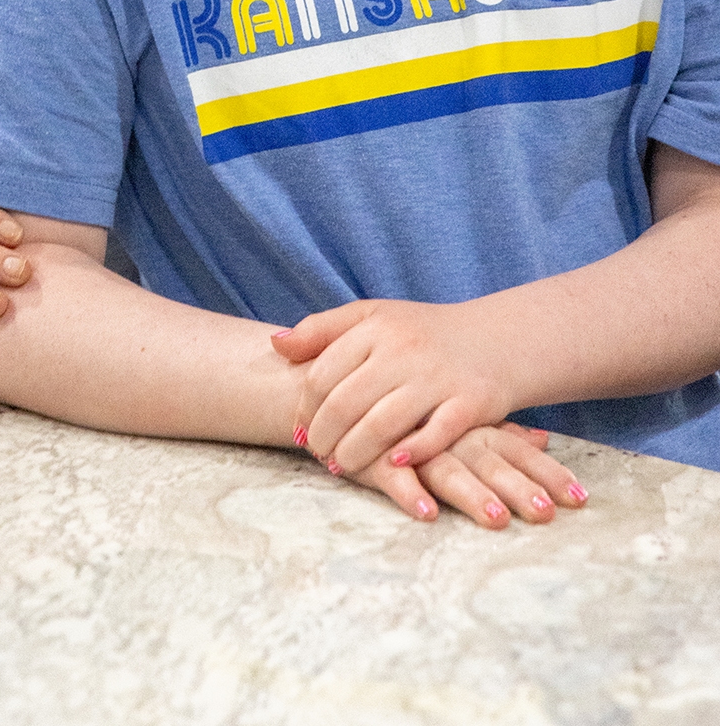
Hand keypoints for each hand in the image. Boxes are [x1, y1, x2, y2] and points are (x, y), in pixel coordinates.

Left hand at [272, 297, 519, 472]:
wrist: (499, 339)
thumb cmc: (423, 332)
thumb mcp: (372, 316)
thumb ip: (322, 329)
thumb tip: (276, 345)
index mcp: (374, 328)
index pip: (323, 375)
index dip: (304, 409)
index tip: (299, 430)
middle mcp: (404, 351)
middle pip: (346, 403)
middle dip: (324, 437)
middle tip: (316, 455)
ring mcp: (438, 378)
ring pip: (383, 423)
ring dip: (355, 453)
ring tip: (341, 467)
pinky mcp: (473, 402)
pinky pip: (436, 434)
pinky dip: (410, 453)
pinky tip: (390, 464)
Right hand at [333, 422, 586, 527]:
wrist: (322, 382)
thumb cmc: (394, 398)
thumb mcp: (446, 408)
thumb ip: (493, 423)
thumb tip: (542, 435)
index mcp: (464, 421)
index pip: (513, 447)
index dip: (545, 471)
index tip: (581, 497)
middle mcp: (442, 433)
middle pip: (487, 462)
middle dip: (518, 489)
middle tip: (546, 514)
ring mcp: (406, 443)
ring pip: (444, 470)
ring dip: (471, 496)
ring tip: (496, 521)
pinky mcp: (369, 455)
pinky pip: (390, 476)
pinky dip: (408, 493)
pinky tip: (425, 513)